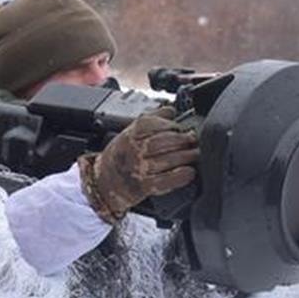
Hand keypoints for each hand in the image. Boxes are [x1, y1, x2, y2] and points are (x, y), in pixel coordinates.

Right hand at [79, 107, 198, 221]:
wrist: (103, 182)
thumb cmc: (120, 156)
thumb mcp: (129, 132)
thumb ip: (151, 119)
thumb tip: (171, 110)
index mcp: (129, 135)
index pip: (150, 124)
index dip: (169, 124)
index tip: (181, 126)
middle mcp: (132, 151)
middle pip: (161, 142)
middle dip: (181, 139)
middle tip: (193, 139)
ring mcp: (138, 169)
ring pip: (165, 160)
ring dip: (185, 156)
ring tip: (195, 153)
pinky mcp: (143, 187)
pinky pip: (164, 181)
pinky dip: (179, 176)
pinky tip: (189, 172)